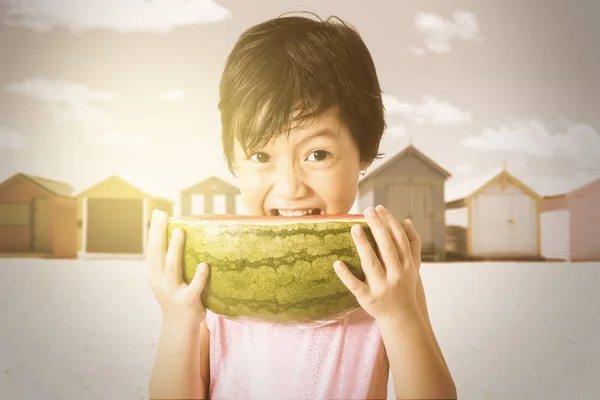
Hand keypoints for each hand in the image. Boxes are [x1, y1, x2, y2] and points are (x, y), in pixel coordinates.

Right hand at [145, 209, 209, 329]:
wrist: (179, 326)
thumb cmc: (176, 295)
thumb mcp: (167, 278)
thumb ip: (169, 260)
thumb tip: (180, 232)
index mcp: (153, 274)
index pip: (151, 248)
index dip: (154, 230)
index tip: (158, 212)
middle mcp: (159, 281)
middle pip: (157, 254)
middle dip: (158, 233)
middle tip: (163, 214)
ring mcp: (172, 291)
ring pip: (172, 268)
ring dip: (175, 249)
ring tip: (180, 231)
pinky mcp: (187, 301)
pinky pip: (193, 288)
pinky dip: (199, 277)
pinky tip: (205, 265)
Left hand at [334, 205, 420, 321]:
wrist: (401, 317)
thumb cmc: (405, 285)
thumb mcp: (413, 266)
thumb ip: (412, 243)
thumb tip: (407, 220)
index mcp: (407, 265)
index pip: (399, 239)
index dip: (389, 222)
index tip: (378, 208)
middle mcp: (396, 275)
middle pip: (386, 247)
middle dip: (377, 227)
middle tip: (366, 210)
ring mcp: (382, 287)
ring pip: (371, 263)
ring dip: (363, 245)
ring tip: (354, 228)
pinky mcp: (367, 299)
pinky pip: (355, 285)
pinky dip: (346, 275)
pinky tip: (337, 263)